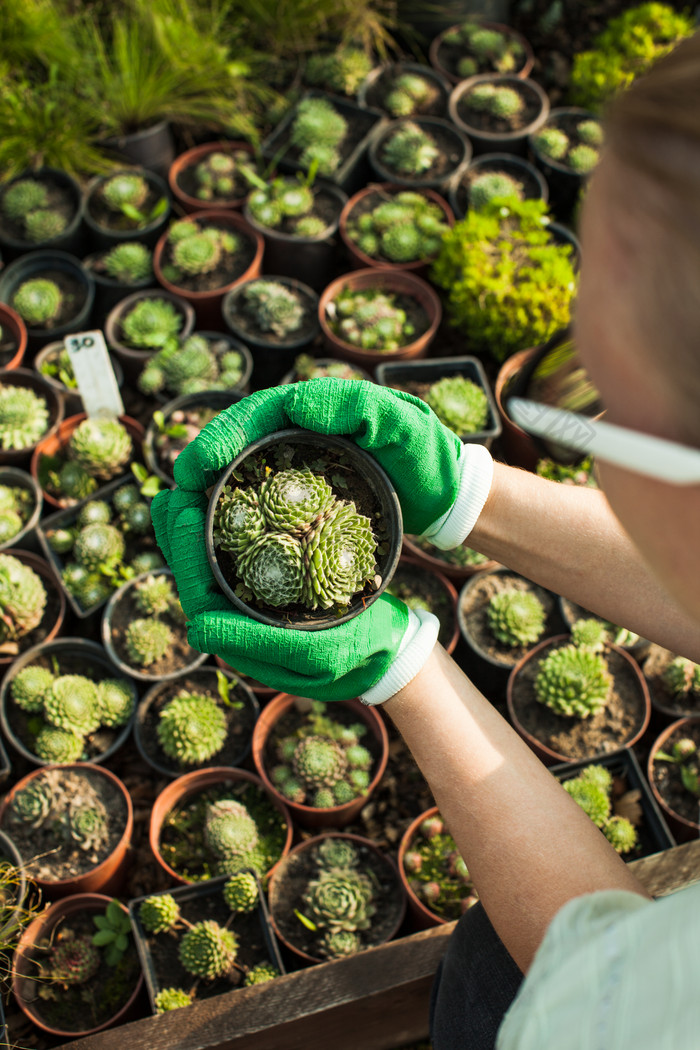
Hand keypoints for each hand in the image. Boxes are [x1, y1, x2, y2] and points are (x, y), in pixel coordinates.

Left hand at [150, 485, 413, 700]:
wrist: (390, 650)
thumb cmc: (357, 652)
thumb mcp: (313, 653)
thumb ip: (256, 642)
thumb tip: (196, 627)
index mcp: (242, 641)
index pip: (199, 596)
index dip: (185, 556)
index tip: (184, 511)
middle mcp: (240, 622)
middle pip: (198, 577)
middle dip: (180, 535)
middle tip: (172, 491)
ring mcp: (255, 603)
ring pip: (212, 564)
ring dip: (194, 528)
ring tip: (183, 489)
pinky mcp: (273, 586)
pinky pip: (238, 556)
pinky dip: (223, 527)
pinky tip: (221, 499)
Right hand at [171, 378, 463, 535]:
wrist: (444, 491)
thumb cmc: (425, 453)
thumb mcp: (401, 424)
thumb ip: (356, 405)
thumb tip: (293, 402)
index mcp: (310, 409)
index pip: (251, 417)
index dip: (218, 438)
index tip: (198, 466)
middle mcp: (294, 432)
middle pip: (232, 444)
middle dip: (200, 465)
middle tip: (178, 496)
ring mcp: (293, 464)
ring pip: (235, 472)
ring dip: (206, 492)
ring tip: (183, 520)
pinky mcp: (297, 494)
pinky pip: (252, 498)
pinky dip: (228, 512)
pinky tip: (214, 538)